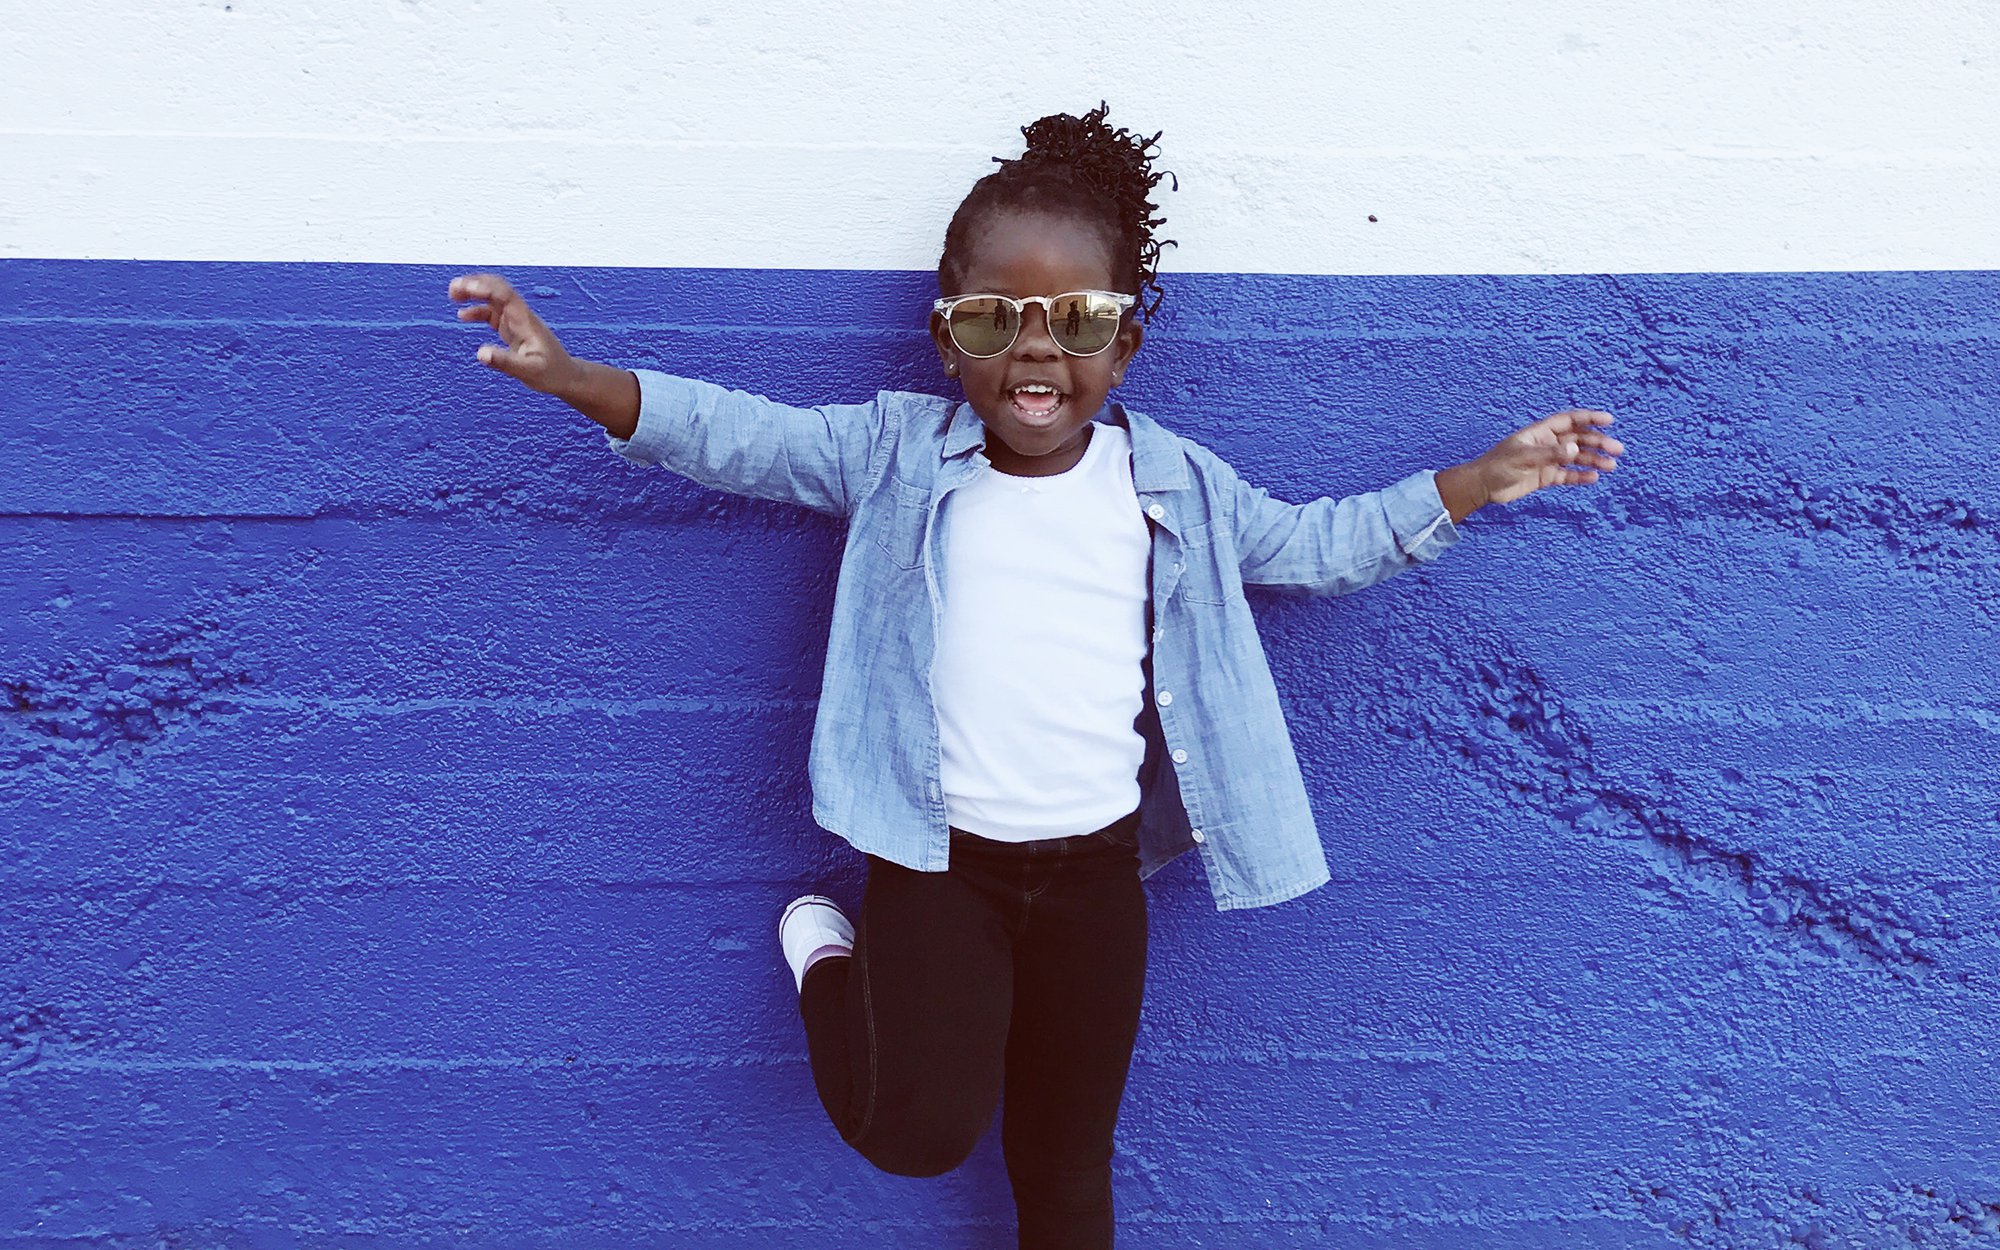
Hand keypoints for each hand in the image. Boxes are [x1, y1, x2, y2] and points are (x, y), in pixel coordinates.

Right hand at [447, 272, 578, 395]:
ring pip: (493, 298)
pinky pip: (492, 313)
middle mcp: (520, 316)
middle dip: (476, 284)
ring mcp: (516, 321)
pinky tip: (463, 315)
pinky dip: (477, 310)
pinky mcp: (512, 329)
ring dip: (474, 293)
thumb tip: (481, 353)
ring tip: (453, 294)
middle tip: (453, 287)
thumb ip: (505, 362)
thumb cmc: (552, 373)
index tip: (464, 287)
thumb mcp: (529, 372)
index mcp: (525, 321)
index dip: (484, 287)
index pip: (504, 295)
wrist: (567, 376)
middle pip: (497, 289)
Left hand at [1466, 409, 1623, 507]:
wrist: (1482, 486)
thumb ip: (1549, 454)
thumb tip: (1574, 450)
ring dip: (1594, 460)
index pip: (1569, 420)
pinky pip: (1567, 475)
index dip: (1589, 418)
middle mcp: (1547, 444)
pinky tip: (1594, 478)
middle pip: (1578, 439)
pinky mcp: (1545, 477)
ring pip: (1576, 458)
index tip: (1609, 420)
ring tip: (1611, 466)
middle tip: (1617, 450)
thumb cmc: (1497, 466)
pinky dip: (1580, 476)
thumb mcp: (1523, 459)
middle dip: (1598, 442)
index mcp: (1540, 432)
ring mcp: (1547, 460)